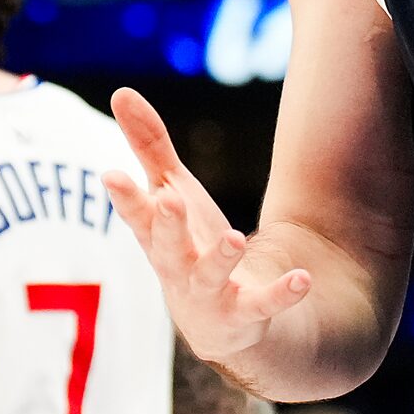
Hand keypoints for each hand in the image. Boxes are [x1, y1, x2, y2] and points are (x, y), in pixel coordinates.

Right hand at [105, 89, 312, 363]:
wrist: (218, 322)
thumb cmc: (187, 244)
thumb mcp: (170, 192)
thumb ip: (149, 146)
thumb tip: (120, 91)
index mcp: (157, 237)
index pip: (137, 216)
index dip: (124, 197)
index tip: (110, 175)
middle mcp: (177, 268)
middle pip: (167, 247)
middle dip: (167, 225)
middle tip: (168, 199)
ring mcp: (210, 295)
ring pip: (210, 277)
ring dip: (220, 258)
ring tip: (233, 237)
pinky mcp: (245, 314)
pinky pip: (264, 304)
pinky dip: (282, 293)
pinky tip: (302, 278)